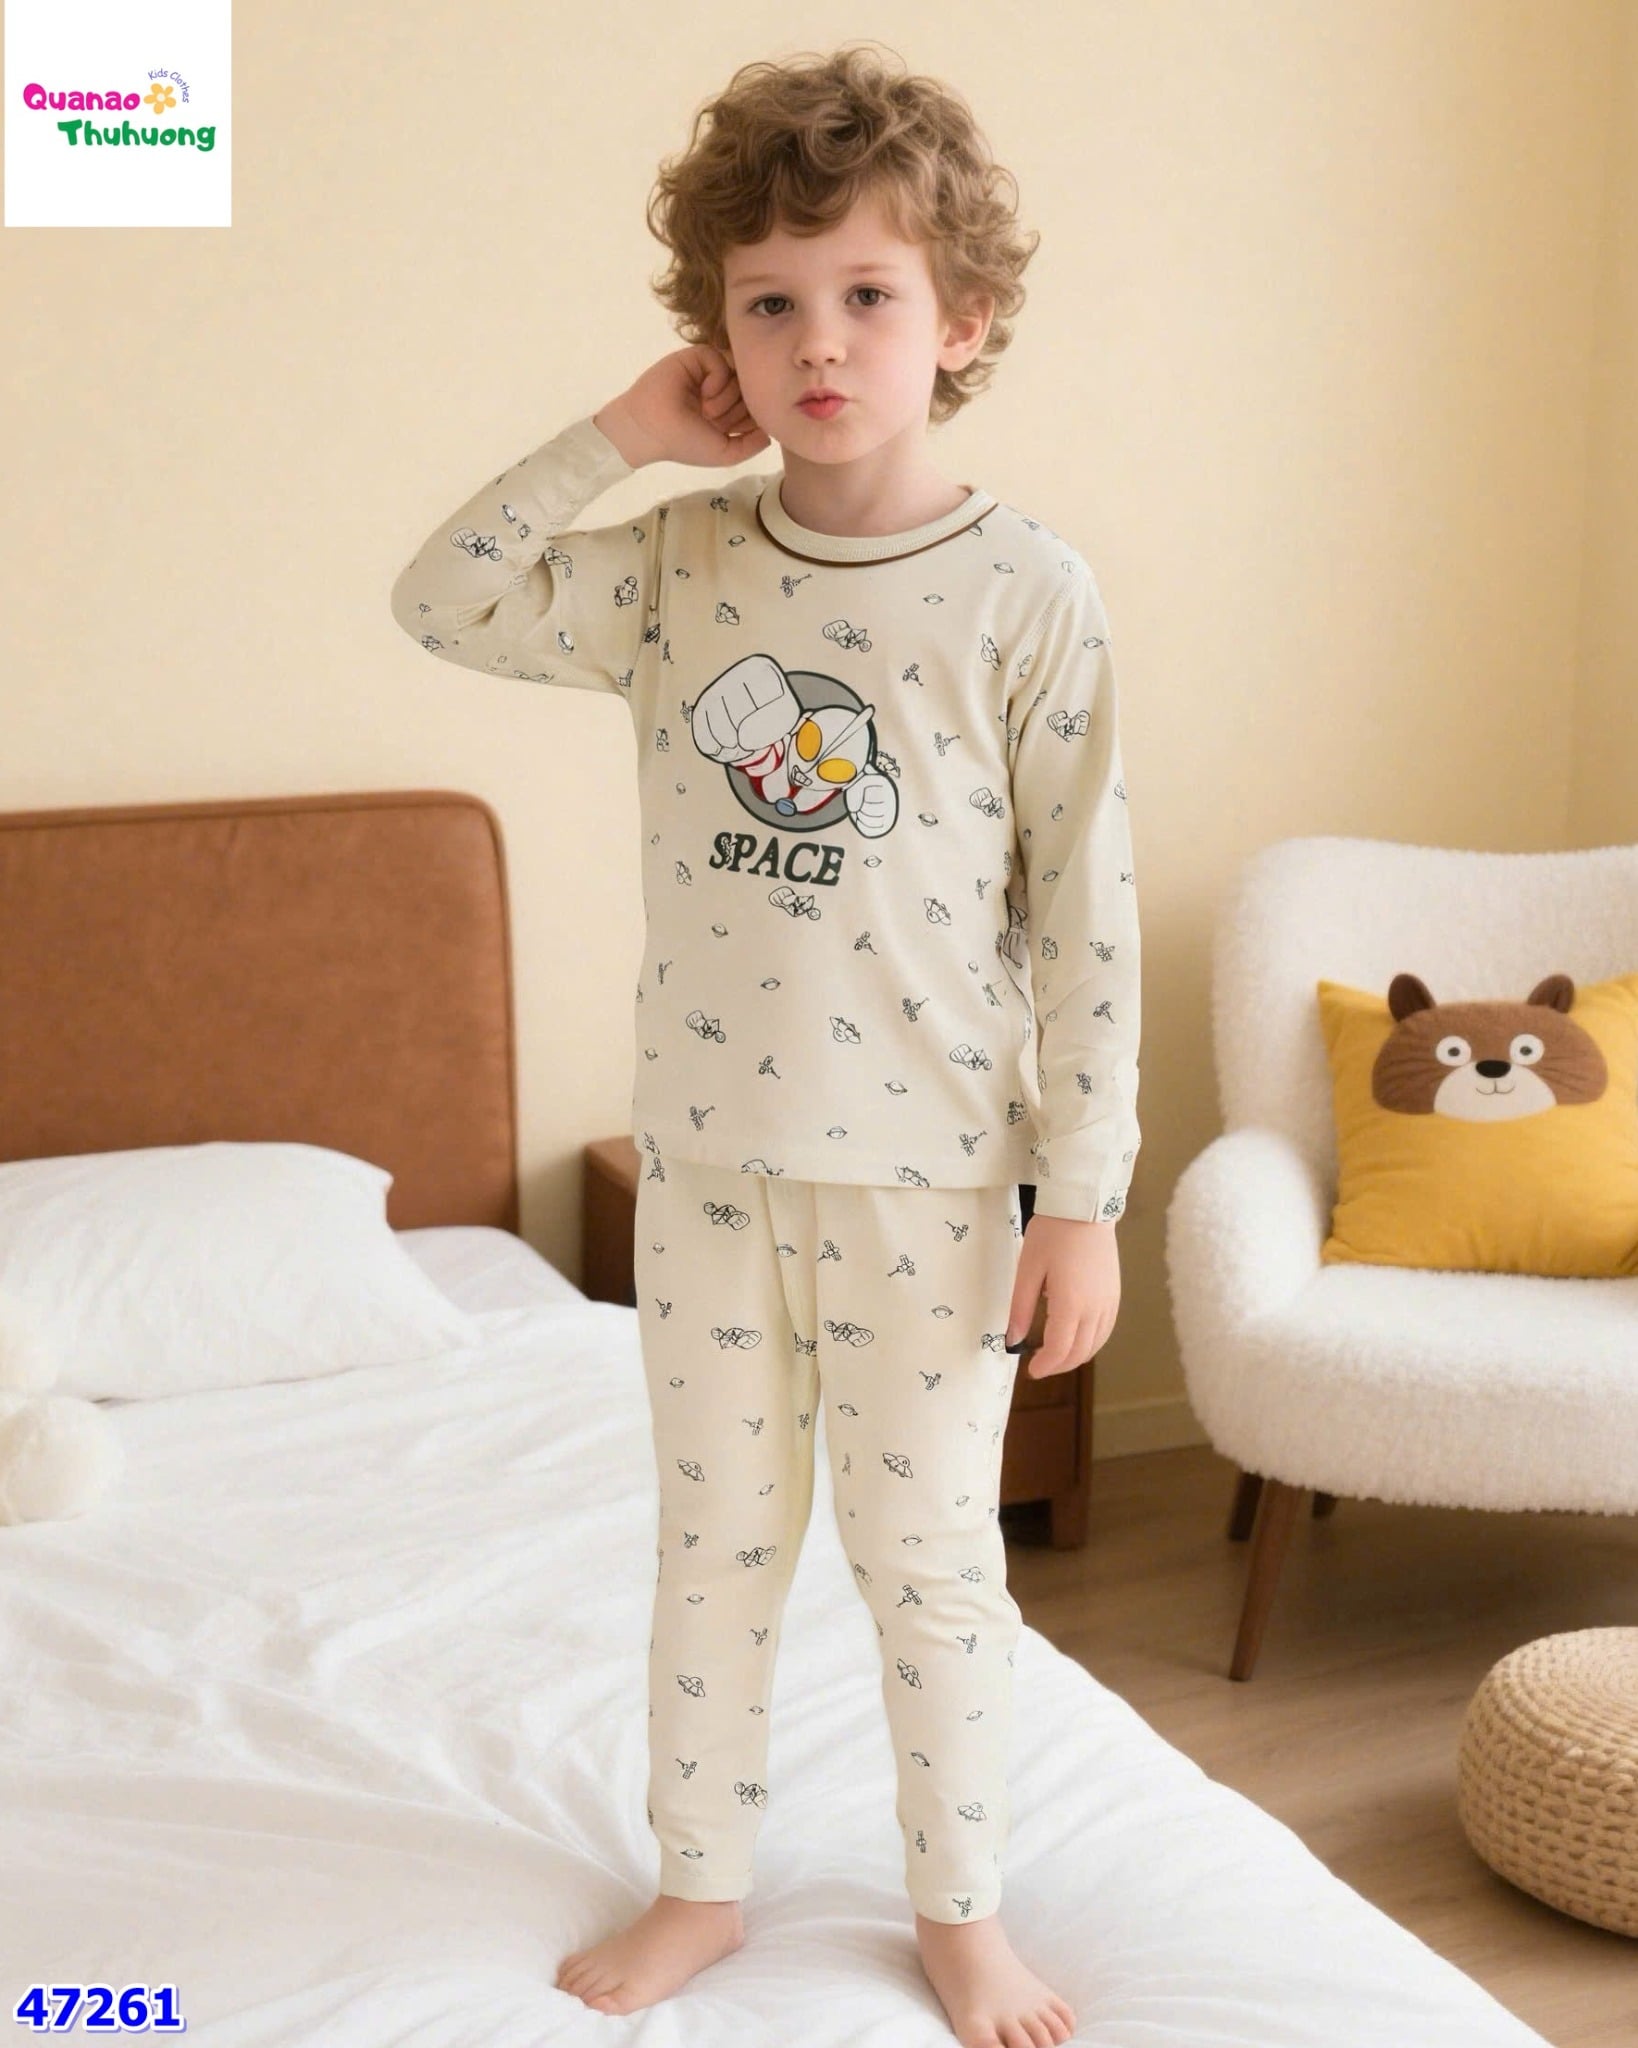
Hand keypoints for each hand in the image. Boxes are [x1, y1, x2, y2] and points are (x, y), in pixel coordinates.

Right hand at [594, 344, 771, 469]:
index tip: (739, 431)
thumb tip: (770, 432)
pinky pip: (722, 359)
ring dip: (730, 396)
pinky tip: (704, 394)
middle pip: (752, 387)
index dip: (755, 417)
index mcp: (727, 411)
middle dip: (740, 408)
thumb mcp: (725, 454)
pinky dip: (718, 379)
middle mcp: (721, 390)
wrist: (651, 429)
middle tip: (718, 422)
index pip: (757, 404)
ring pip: (740, 372)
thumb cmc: (685, 443)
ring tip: (709, 412)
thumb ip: (752, 445)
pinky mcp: (697, 357)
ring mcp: (709, 372)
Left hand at [1005, 1215, 1120, 1377]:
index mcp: (1071, 1304)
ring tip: (1055, 1354)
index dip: (1045, 1366)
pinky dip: (1091, 1342)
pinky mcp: (1115, 1295)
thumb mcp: (1027, 1270)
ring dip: (1075, 1356)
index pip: (1059, 1350)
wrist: (1085, 1208)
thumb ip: (1020, 1309)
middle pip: (1080, 1353)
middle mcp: (1095, 1309)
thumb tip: (1012, 1341)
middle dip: (1059, 1365)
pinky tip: (1076, 1337)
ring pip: (1095, 1345)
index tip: (1030, 1371)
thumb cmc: (1051, 1235)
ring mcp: (1109, 1303)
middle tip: (1039, 1365)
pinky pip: (1105, 1330)